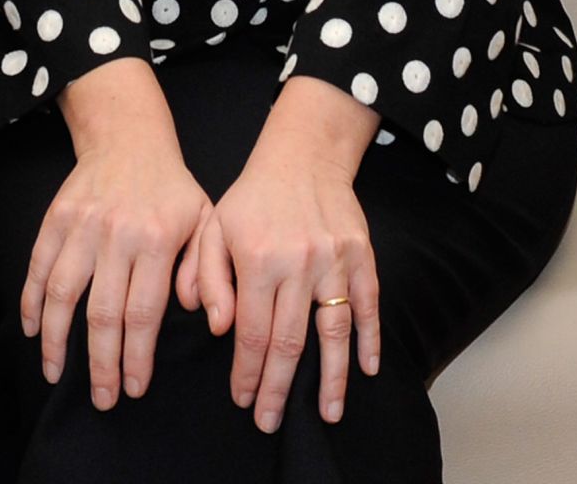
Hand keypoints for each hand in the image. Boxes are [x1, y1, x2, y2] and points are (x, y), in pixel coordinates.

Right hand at [24, 140, 212, 411]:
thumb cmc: (172, 188)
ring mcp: (82, 225)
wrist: (129, 137)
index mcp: (158, 240)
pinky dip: (31, 300)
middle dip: (101, 363)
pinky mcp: (57, 216)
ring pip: (63, 293)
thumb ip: (209, 272)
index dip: (136, 356)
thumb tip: (213, 320)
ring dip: (57, 340)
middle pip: (103, 313)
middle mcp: (117, 234)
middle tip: (102, 399)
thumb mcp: (207, 222)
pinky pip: (38, 265)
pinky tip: (33, 330)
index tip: (134, 389)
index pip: (143, 313)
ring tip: (56, 374)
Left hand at [177, 114, 379, 433]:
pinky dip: (370, 340)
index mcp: (258, 259)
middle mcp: (298, 264)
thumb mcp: (215, 226)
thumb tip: (217, 327)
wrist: (302, 155)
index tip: (243, 399)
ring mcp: (334, 261)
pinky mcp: (361, 256)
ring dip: (330, 379)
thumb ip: (207, 276)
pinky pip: (368, 306)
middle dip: (279, 388)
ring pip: (334, 332)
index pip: (252, 332)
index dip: (247, 372)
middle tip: (271, 422)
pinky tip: (366, 370)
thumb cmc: (251, 196)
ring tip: (326, 414)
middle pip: (290, 342)